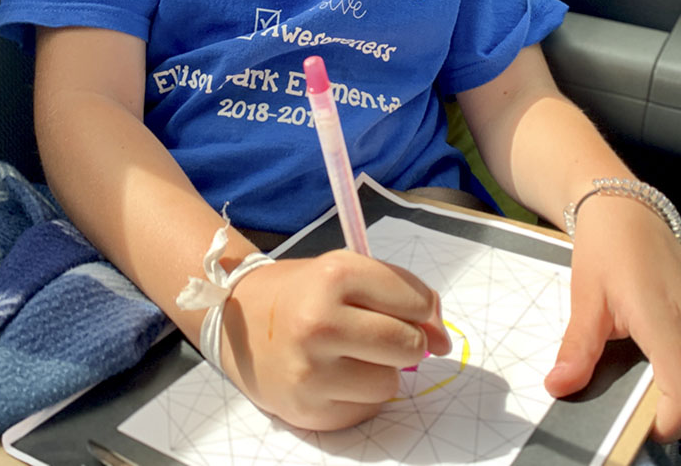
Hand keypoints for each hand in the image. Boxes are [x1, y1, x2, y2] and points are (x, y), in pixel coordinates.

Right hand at [218, 250, 450, 430]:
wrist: (237, 322)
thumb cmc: (303, 293)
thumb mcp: (347, 271)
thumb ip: (401, 293)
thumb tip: (443, 341)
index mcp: (334, 276)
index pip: (417, 302)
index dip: (423, 309)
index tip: (411, 312)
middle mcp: (320, 323)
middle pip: (409, 345)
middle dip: (406, 341)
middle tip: (379, 334)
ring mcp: (311, 370)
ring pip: (390, 383)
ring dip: (379, 370)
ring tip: (347, 354)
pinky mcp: (308, 408)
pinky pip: (367, 409)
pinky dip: (359, 395)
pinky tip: (333, 376)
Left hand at [544, 196, 680, 441]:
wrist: (629, 214)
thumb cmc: (605, 254)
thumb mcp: (585, 302)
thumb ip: (578, 351)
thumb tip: (559, 387)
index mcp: (668, 318)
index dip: (669, 423)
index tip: (643, 426)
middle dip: (671, 410)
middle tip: (636, 396)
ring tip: (650, 368)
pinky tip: (671, 353)